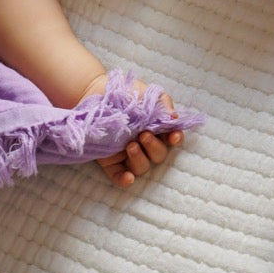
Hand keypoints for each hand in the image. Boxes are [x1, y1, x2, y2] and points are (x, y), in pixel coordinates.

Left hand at [79, 73, 184, 187]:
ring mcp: (128, 154)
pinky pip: (118, 175)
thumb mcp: (148, 94)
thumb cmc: (126, 92)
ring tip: (130, 145)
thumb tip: (175, 118)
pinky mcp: (111, 162)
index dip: (175, 139)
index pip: (171, 138)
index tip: (173, 136)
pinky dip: (124, 179)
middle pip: (158, 155)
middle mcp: (145, 144)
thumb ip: (163, 105)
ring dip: (140, 159)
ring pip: (141, 167)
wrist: (98, 93)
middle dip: (154, 147)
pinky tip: (128, 178)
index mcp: (156, 128)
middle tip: (144, 135)